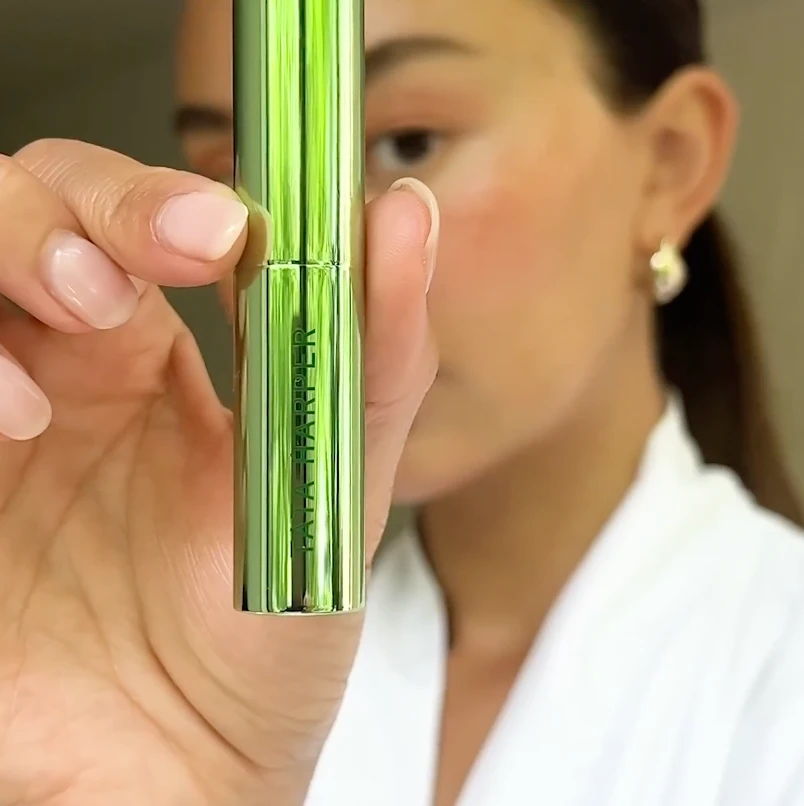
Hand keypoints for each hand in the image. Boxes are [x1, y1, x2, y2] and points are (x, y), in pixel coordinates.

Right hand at [0, 140, 436, 805]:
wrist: (193, 768)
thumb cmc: (266, 636)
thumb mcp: (336, 489)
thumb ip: (374, 356)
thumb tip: (409, 219)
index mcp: (156, 360)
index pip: (141, 219)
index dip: (165, 199)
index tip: (219, 233)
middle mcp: (63, 370)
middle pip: (31, 209)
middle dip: (70, 213)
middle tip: (125, 279)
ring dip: (5, 254)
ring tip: (77, 318)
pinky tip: (13, 418)